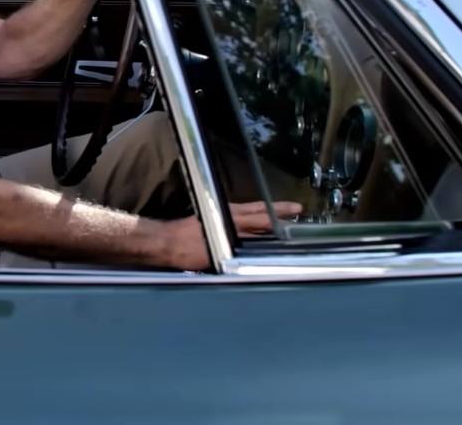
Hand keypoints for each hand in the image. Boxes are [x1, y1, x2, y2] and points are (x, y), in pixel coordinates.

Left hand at [161, 201, 302, 270]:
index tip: (297, 212)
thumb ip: (238, 250)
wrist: (164, 242)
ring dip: (266, 212)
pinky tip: (254, 224)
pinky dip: (252, 217)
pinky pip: (239, 215)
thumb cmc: (186, 249)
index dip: (280, 217)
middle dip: (278, 210)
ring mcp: (220, 214)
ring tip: (280, 214)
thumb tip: (257, 250)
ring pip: (249, 211)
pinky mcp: (212, 218)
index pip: (262, 218)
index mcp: (231, 220)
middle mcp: (228, 214)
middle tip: (296, 208)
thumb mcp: (216, 253)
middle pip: (259, 210)